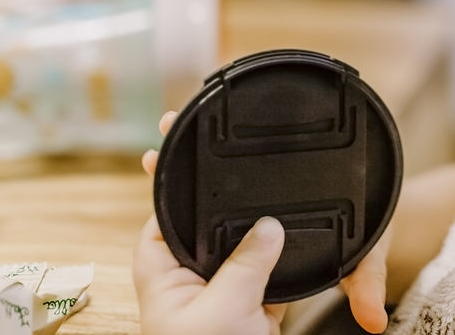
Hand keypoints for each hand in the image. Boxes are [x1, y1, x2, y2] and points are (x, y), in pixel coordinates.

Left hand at [136, 113, 285, 334]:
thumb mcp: (223, 310)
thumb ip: (246, 262)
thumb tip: (270, 224)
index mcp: (166, 280)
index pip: (158, 221)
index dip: (166, 184)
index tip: (173, 145)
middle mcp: (193, 283)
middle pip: (204, 226)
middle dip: (218, 194)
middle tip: (221, 143)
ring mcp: (226, 294)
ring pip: (242, 247)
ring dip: (255, 223)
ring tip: (263, 175)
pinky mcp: (257, 306)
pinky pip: (271, 269)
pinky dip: (283, 251)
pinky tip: (295, 225)